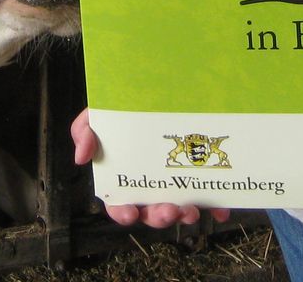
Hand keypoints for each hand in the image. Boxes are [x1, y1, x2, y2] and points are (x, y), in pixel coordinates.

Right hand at [70, 108, 232, 227]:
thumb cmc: (126, 108)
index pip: (120, 203)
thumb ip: (85, 130)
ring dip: (185, 214)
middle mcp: (151, 184)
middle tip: (170, 210)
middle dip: (160, 216)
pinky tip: (221, 209)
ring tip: (191, 209)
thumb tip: (81, 157)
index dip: (123, 212)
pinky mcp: (200, 178)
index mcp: (125, 176)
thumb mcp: (99, 114)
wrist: (162, 86)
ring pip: (179, 208)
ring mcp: (176, 182)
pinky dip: (215, 206)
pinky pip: (209, 197)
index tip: (131, 213)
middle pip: (152, 211)